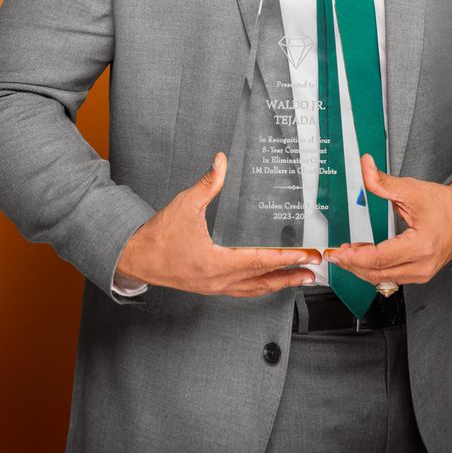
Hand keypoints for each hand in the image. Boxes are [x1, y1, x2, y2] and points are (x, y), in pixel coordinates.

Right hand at [116, 152, 320, 296]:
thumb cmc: (159, 235)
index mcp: (215, 263)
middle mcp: (218, 280)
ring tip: (301, 278)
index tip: (305, 255)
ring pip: (255, 290)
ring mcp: (215, 287)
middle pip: (263, 280)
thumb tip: (221, 161)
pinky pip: (243, 291)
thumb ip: (207, 184)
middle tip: (314, 268)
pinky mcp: (211, 287)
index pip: (258, 261)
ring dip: (280, 284)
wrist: (137, 258)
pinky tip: (271, 280)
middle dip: (291, 274)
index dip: (285, 258)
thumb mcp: (185, 205)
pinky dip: (262, 286)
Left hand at [324, 155, 451, 285]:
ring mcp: (423, 273)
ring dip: (361, 269)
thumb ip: (383, 182)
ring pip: (383, 279)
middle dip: (352, 265)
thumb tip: (365, 167)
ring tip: (345, 254)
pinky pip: (392, 277)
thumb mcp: (411, 190)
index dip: (355, 256)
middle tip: (334, 254)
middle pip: (378, 273)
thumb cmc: (444, 204)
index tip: (338, 252)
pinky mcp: (421, 273)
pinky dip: (374, 269)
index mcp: (421, 246)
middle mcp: (423, 265)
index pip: (380, 258)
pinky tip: (363, 257)